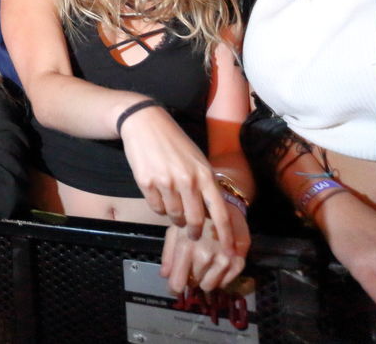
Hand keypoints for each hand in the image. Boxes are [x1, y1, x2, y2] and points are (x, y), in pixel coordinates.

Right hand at [119, 104, 234, 249]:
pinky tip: (159, 193)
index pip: (220, 212)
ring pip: (173, 216)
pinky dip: (158, 207)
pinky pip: (156, 208)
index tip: (230, 251)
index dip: (226, 235)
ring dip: (174, 217)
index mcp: (204, 174)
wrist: (145, 123)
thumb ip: (204, 185)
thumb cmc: (174, 143)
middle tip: (192, 234)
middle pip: (194, 221)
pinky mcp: (147, 183)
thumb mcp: (197, 160)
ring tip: (173, 206)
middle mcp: (187, 180)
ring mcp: (166, 182)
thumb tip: (209, 214)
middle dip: (194, 232)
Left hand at [161, 201, 248, 293]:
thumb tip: (164, 275)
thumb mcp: (176, 230)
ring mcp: (223, 260)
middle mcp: (205, 256)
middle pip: (193, 284)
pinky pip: (225, 283)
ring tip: (205, 264)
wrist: (225, 205)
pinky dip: (220, 277)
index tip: (174, 287)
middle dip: (191, 277)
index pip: (177, 283)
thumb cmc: (196, 218)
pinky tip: (217, 264)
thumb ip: (169, 253)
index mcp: (187, 247)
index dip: (174, 288)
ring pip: (209, 287)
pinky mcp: (238, 262)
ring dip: (205, 279)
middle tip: (193, 264)